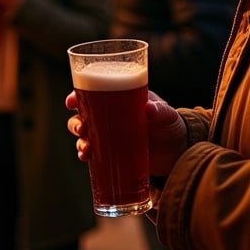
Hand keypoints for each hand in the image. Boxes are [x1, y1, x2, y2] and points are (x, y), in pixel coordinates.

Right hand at [66, 90, 186, 180]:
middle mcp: (112, 115)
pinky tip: (86, 158)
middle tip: (82, 128)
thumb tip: (148, 108)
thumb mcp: (168, 116)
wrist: (177, 152)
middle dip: (76, 121)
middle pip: (84, 114)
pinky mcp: (113, 153)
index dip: (79, 94)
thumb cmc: (171, 125)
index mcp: (121, 98)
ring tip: (86, 149)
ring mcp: (111, 135)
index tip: (72, 101)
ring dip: (80, 140)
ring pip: (85, 134)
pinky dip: (85, 154)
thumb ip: (160, 111)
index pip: (95, 91)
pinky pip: (93, 152)